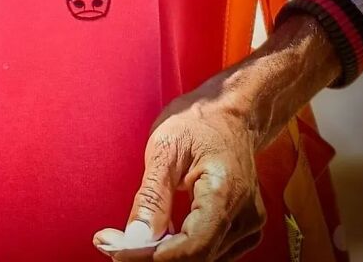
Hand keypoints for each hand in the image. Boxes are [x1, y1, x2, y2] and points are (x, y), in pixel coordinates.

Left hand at [95, 89, 265, 260]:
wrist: (230, 114)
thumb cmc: (198, 123)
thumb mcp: (166, 149)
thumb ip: (152, 196)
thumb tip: (135, 237)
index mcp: (225, 192)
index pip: (193, 245)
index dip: (154, 256)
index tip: (119, 254)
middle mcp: (245, 216)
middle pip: (197, 257)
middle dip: (153, 256)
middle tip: (114, 247)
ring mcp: (249, 225)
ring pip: (204, 258)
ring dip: (166, 255)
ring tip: (130, 242)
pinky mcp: (244, 229)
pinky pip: (212, 251)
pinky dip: (182, 250)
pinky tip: (159, 239)